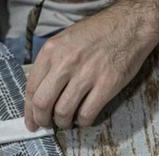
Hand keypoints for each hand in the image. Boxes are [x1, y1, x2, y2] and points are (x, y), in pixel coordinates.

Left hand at [24, 6, 158, 130]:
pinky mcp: (106, 85)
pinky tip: (84, 118)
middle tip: (48, 125)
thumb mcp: (66, 40)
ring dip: (63, 123)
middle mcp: (65, 63)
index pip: (32, 88)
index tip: (32, 122)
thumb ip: (52, 63)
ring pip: (64, 112)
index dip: (29, 111)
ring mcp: (86, 75)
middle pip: (43, 103)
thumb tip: (43, 91)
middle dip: (43, 120)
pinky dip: (83, 122)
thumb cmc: (99, 33)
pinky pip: (87, 113)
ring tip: (68, 122)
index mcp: (52, 51)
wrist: (129, 26)